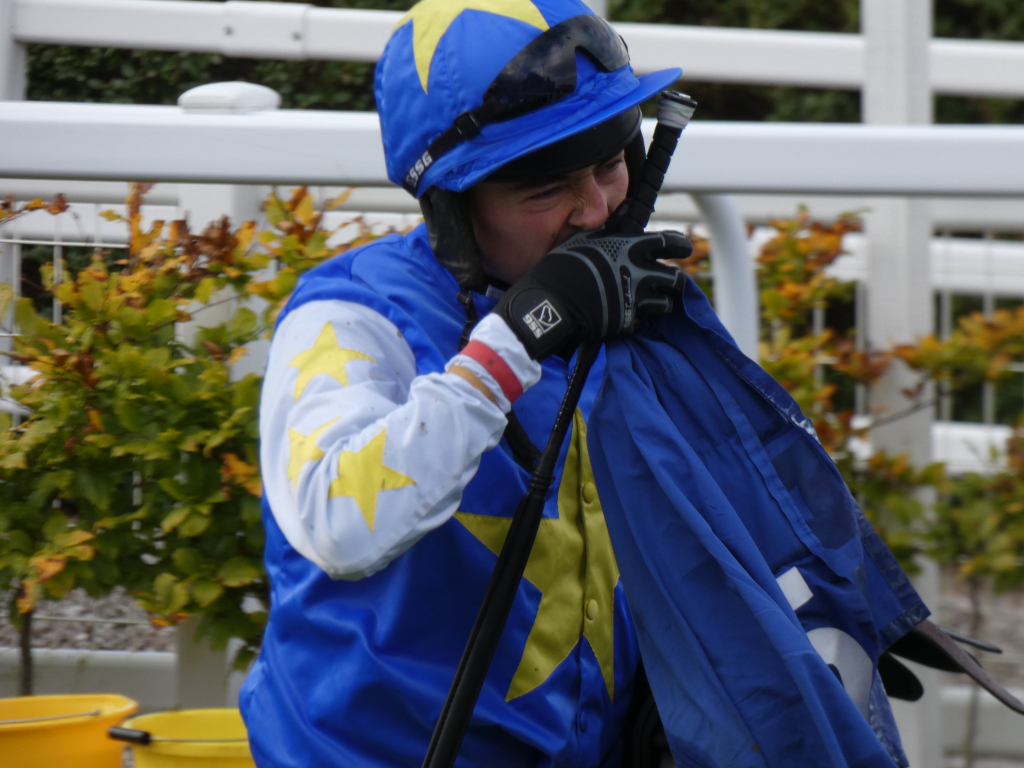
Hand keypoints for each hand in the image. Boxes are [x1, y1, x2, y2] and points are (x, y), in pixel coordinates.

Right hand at [494, 224, 690, 359]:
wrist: (552, 303)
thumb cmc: (564, 266)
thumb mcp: (586, 238)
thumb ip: (611, 226)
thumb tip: (627, 207)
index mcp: (633, 249)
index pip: (672, 243)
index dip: (680, 246)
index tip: (681, 250)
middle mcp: (641, 274)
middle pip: (676, 279)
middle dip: (673, 280)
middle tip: (664, 281)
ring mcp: (636, 299)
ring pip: (666, 303)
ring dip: (660, 301)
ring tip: (649, 300)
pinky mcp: (627, 321)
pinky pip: (642, 320)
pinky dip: (637, 317)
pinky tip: (626, 313)